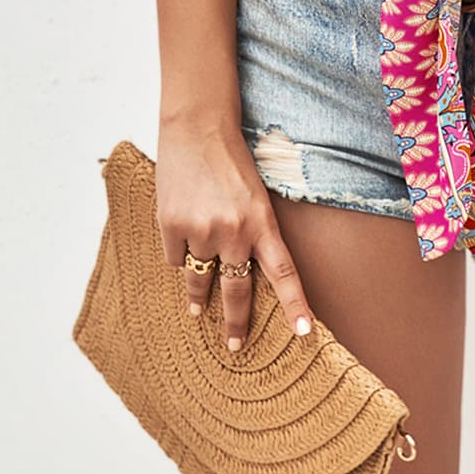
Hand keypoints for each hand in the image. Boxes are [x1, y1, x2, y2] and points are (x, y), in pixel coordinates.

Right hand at [155, 118, 315, 348]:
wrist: (197, 127)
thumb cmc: (230, 159)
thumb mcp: (254, 195)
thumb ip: (250, 231)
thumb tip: (239, 272)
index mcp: (261, 221)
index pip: (283, 271)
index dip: (295, 304)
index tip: (303, 332)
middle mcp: (234, 231)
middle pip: (236, 290)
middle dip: (235, 323)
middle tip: (235, 346)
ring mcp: (201, 231)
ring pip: (199, 278)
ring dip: (198, 296)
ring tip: (197, 310)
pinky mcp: (171, 227)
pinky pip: (176, 258)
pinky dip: (179, 254)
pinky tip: (181, 238)